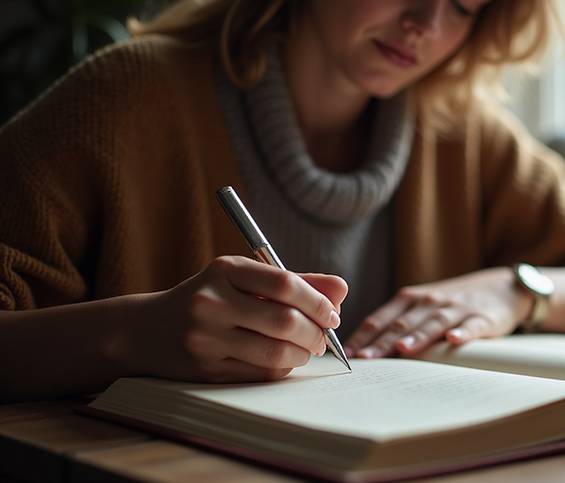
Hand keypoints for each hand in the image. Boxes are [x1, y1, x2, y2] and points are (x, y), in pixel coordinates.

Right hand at [113, 256, 346, 382]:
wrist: (144, 330)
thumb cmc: (209, 299)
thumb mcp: (243, 279)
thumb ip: (293, 282)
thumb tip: (341, 290)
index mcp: (223, 270)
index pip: (284, 283)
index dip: (317, 301)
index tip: (332, 313)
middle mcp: (211, 302)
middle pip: (285, 321)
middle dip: (316, 333)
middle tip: (325, 337)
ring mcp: (205, 338)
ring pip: (275, 352)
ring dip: (303, 354)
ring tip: (307, 349)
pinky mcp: (205, 370)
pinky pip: (260, 373)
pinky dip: (282, 368)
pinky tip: (283, 360)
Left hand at [345, 267, 531, 357]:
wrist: (502, 287)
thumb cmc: (454, 302)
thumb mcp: (424, 305)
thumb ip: (399, 322)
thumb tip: (367, 349)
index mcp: (412, 299)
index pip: (382, 318)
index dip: (364, 335)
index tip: (347, 353)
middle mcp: (430, 301)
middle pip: (402, 323)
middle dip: (382, 341)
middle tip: (365, 358)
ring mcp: (456, 309)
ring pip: (433, 322)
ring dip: (417, 336)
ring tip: (402, 349)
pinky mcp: (482, 317)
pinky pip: (470, 326)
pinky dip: (462, 332)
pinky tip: (453, 340)